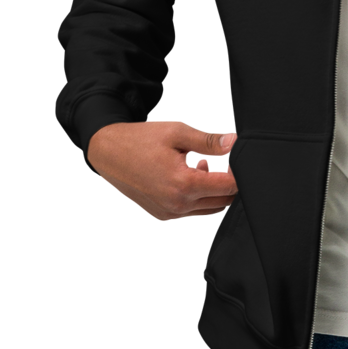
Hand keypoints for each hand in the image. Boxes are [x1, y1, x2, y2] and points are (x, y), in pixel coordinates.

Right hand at [87, 120, 239, 221]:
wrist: (108, 154)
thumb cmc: (141, 140)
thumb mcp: (177, 132)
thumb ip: (209, 141)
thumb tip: (235, 142)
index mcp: (184, 184)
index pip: (228, 186)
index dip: (239, 173)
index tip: (238, 159)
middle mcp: (178, 204)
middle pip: (223, 200)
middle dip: (229, 183)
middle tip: (225, 162)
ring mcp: (170, 213)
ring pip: (209, 208)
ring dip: (213, 191)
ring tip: (204, 166)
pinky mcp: (163, 215)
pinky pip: (193, 211)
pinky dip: (198, 197)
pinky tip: (190, 176)